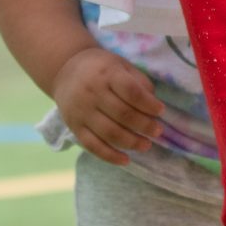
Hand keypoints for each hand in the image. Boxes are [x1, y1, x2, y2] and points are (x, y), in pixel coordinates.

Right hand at [51, 44, 165, 165]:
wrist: (65, 70)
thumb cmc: (101, 68)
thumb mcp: (121, 65)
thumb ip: (139, 82)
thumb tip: (153, 104)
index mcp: (107, 74)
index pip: (131, 92)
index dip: (148, 104)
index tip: (161, 111)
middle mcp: (93, 93)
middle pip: (123, 114)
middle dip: (144, 126)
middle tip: (158, 131)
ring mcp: (82, 112)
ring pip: (110, 133)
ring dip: (131, 142)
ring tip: (146, 145)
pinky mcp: (74, 127)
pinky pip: (93, 146)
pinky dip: (110, 156)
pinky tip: (126, 160)